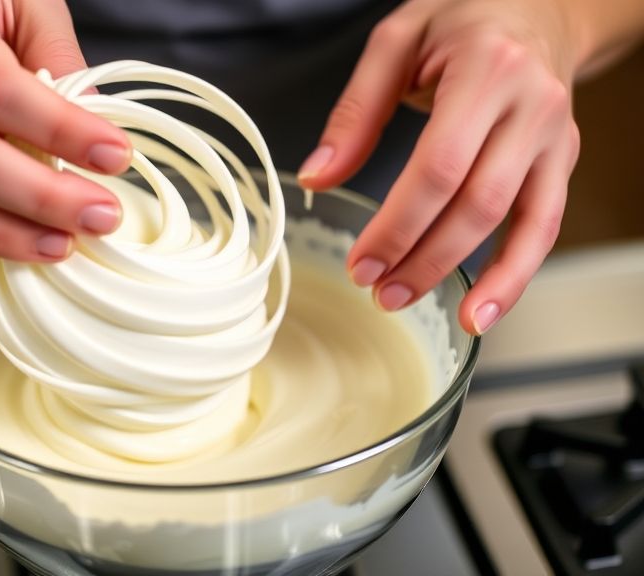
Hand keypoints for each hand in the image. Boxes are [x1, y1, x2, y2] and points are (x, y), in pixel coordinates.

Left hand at [298, 0, 581, 334]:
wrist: (539, 6)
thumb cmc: (463, 19)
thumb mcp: (397, 41)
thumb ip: (356, 110)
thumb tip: (317, 175)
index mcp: (486, 70)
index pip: (439, 165)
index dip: (398, 223)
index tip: (362, 261)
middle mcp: (531, 106)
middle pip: (477, 202)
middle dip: (424, 257)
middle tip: (378, 291)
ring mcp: (554, 137)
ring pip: (521, 222)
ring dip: (470, 278)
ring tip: (418, 304)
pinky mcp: (561, 160)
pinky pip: (545, 226)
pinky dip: (517, 274)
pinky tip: (484, 310)